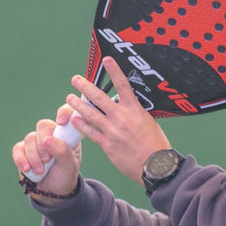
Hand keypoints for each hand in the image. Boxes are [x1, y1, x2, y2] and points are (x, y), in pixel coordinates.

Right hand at [12, 105, 82, 205]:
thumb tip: (48, 140)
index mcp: (67, 135)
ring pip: (30, 138)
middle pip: (43, 126)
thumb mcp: (70, 166)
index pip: (67, 114)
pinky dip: (21, 159)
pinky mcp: (23, 151)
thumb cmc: (65, 176)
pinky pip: (18, 148)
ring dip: (34, 156)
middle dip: (43, 143)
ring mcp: (36, 142)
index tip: (61, 122)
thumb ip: (63, 152)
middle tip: (48, 159)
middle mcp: (52, 135)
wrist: (53, 193)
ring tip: (41, 170)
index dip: (64, 112)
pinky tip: (27, 169)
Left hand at [67, 56, 170, 185]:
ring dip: (77, 105)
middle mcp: (122, 117)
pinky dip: (81, 125)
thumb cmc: (156, 144)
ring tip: (69, 98)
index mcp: (135, 110)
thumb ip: (135, 114)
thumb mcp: (149, 122)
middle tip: (75, 79)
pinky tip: (74, 120)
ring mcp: (113, 130)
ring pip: (90, 114)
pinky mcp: (107, 144)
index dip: (114, 71)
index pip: (123, 85)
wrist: (155, 165)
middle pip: (99, 98)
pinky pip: (90, 132)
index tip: (106, 59)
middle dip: (85, 87)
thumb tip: (129, 107)